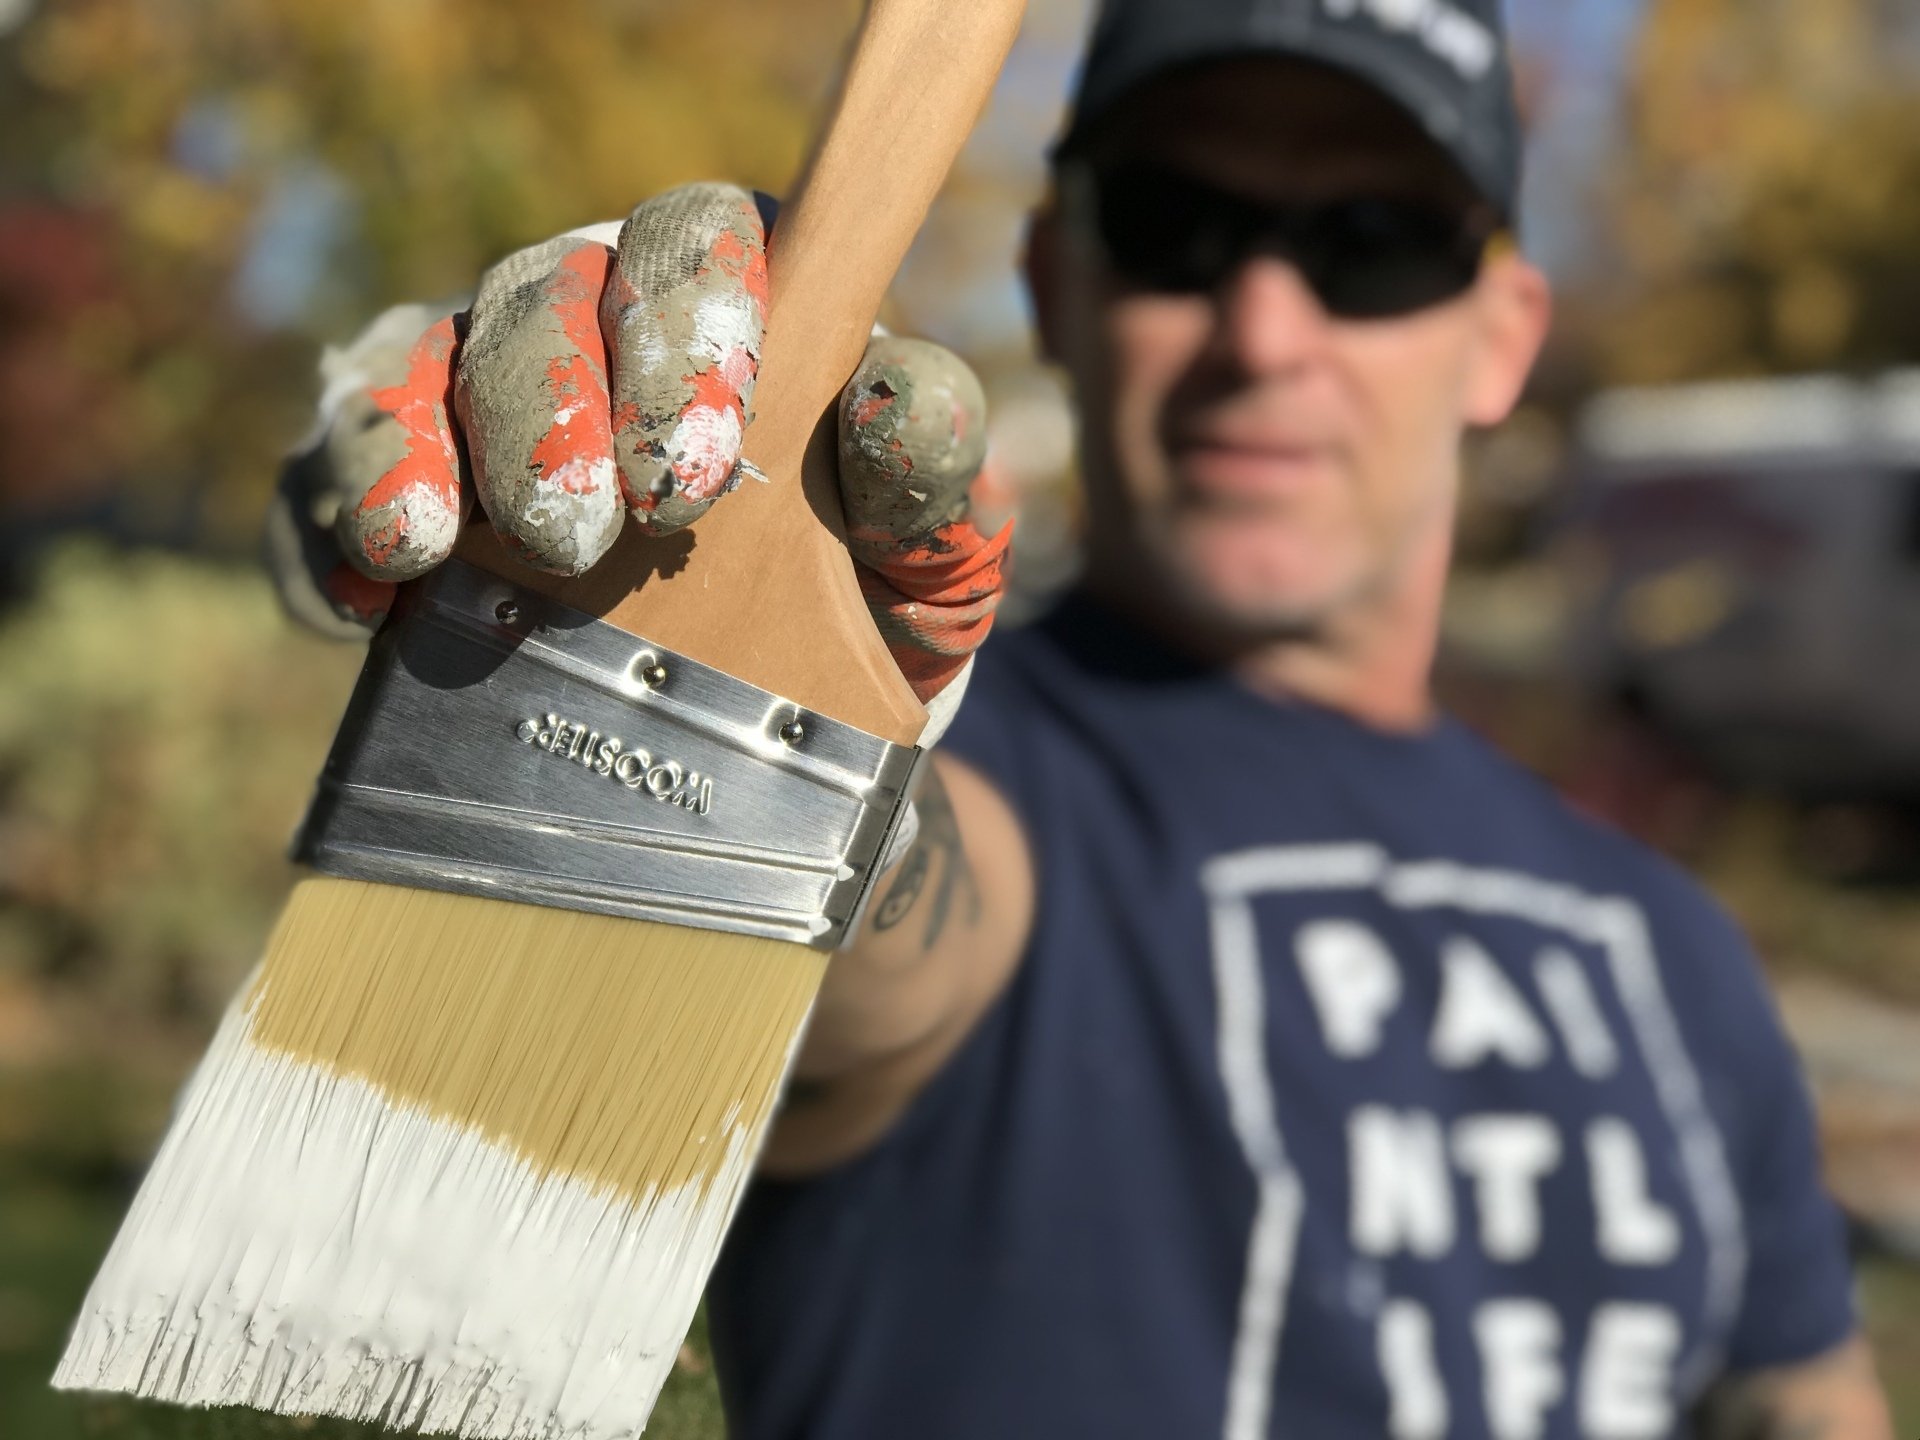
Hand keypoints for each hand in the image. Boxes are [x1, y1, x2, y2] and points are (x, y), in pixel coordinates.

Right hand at [265, 183, 1009, 705]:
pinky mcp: (403, 480)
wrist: (788, 720)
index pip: (697, 236)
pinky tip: (360, 600)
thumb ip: (931, 475)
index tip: (699, 464)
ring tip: (430, 547)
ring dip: (418, 449)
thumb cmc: (869, 600)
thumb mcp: (931, 557)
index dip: (686, 323)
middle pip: (541, 294)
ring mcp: (484, 393)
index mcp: (739, 304)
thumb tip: (903, 388)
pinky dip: (334, 525)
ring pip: (422, 362)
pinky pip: (335, 471)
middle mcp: (599, 318)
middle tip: (581, 534)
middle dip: (552, 409)